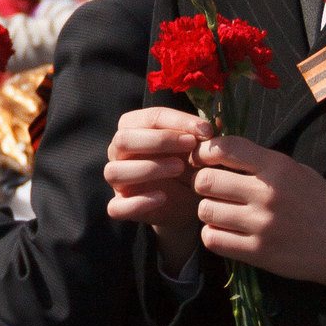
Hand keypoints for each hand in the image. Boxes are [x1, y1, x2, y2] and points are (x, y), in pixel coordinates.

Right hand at [105, 106, 207, 270]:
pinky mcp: (120, 206)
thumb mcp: (199, 148)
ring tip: (179, 168)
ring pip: (115, 171)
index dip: (178, 121)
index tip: (207, 130)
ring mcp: (118, 180)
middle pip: (123, 139)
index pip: (148, 118)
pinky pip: (116, 207)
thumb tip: (211, 127)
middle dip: (159, 140)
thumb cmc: (191, 166)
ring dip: (148, 168)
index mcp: (135, 129)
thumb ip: (203, 136)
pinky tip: (162, 198)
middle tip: (191, 145)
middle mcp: (119, 153)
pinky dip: (138, 202)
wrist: (190, 202)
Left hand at [192, 135, 325, 289]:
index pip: (224, 148)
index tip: (202, 160)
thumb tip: (217, 152)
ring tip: (223, 214)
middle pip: (205, 181)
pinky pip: (213, 240)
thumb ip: (261, 162)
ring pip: (205, 211)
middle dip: (203, 185)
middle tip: (213, 192)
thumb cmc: (322, 204)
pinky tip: (227, 234)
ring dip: (209, 212)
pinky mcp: (259, 252)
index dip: (204, 153)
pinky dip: (214, 236)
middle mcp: (267, 193)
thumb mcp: (297, 171)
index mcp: (278, 167)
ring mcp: (262, 224)